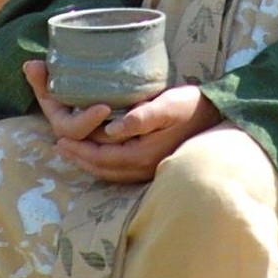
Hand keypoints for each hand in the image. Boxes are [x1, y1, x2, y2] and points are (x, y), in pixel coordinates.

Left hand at [25, 62, 219, 182]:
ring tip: (73, 150)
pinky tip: (99, 152)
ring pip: (111, 172)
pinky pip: (121, 170)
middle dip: (79, 157)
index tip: (60, 140)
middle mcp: (144, 168)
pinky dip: (104, 163)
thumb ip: (141, 117)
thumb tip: (112, 130)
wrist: (218, 116)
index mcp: (143, 155)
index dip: (79, 150)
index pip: (102, 157)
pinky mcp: (153, 164)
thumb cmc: (192, 106)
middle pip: (103, 169)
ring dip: (89, 162)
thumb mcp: (168, 105)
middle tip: (59, 146)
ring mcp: (149, 169)